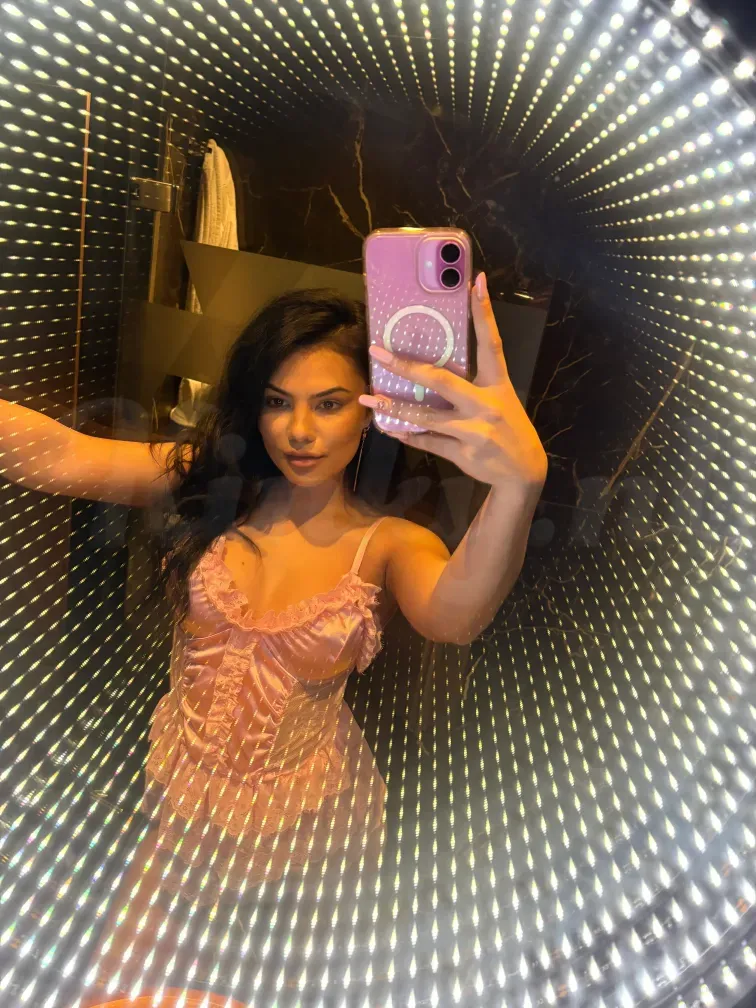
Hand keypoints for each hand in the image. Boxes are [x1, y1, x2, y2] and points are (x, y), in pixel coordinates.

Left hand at [359, 272, 547, 489]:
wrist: (524, 472)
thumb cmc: (508, 428)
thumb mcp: (499, 400)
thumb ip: (472, 385)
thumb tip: (432, 369)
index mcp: (498, 384)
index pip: (491, 342)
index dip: (484, 312)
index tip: (476, 281)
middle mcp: (486, 404)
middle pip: (441, 380)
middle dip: (407, 366)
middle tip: (378, 352)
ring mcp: (473, 430)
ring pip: (426, 416)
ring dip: (395, 407)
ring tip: (369, 399)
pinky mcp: (462, 452)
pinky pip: (427, 441)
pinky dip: (406, 434)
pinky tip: (388, 427)